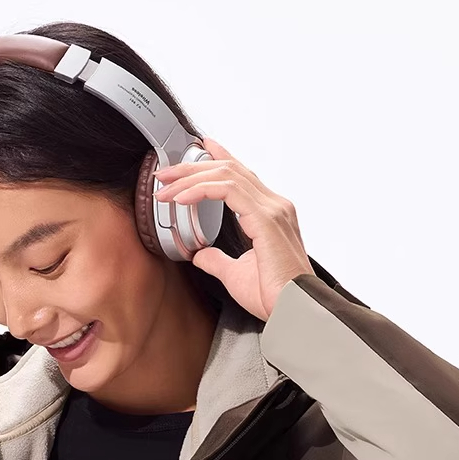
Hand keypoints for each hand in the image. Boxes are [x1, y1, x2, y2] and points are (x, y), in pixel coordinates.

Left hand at [153, 136, 315, 320]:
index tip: (200, 148)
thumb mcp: (236, 276)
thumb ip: (218, 261)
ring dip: (190, 177)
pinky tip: (181, 198)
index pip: (242, 176)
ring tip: (165, 185)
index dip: (220, 158)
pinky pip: (228, 191)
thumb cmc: (274, 297)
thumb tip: (200, 255)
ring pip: (226, 175)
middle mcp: (275, 206)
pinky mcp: (266, 219)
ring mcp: (273, 209)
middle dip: (193, 167)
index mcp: (271, 215)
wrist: (293, 311)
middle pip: (230, 170)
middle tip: (165, 172)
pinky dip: (201, 190)